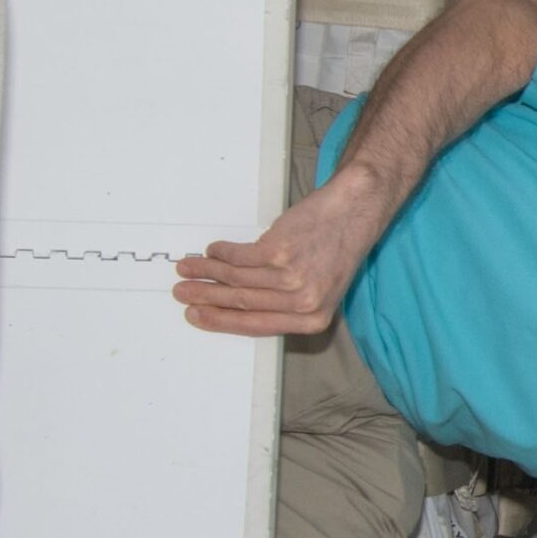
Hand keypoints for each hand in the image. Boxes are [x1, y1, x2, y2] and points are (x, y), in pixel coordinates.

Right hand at [173, 169, 385, 338]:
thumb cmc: (337, 246)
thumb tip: (237, 306)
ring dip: (206, 273)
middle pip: (240, 304)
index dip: (220, 322)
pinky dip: (221, 253)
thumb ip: (286, 303)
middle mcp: (303, 303)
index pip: (256, 326)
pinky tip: (213, 250)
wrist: (353, 211)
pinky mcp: (281, 251)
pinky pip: (238, 258)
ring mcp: (292, 278)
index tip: (198, 316)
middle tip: (183, 293)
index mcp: (312, 319)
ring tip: (189, 268)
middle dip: (205, 298)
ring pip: (234, 280)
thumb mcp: (320, 287)